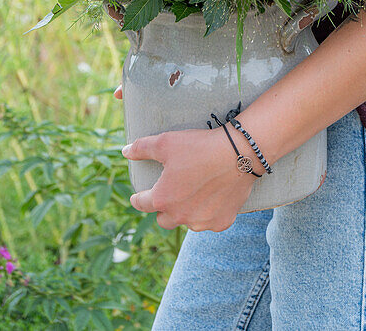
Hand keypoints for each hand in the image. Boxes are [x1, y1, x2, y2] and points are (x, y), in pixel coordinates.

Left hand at [112, 83, 256, 230]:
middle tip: (170, 194)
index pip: (142, 204)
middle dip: (164, 208)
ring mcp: (202, 222)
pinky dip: (209, 212)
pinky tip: (213, 197)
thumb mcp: (166, 142)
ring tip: (194, 193)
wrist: (239, 153)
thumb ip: (142, 148)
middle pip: (163, 219)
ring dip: (187, 211)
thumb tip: (125, 151)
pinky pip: (209, 221)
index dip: (138, 198)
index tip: (138, 197)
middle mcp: (180, 216)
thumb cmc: (200, 147)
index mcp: (162, 199)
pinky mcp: (221, 222)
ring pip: (187, 221)